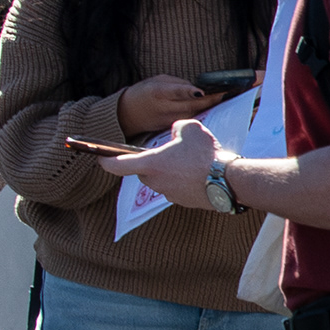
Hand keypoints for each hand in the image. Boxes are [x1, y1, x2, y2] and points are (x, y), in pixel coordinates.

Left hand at [99, 118, 223, 209]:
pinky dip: (185, 180)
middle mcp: (156, 182)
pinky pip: (179, 188)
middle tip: (171, 151)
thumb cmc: (205, 154)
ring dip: (171, 171)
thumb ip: (176, 128)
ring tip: (192, 161)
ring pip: (163, 180)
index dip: (106, 161)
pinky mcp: (185, 202)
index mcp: (150, 164)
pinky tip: (202, 172)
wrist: (229, 181)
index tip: (100, 158)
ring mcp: (170, 194)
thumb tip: (176, 134)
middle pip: (144, 171)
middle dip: (153, 162)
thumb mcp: (189, 128)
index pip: (117, 165)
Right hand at [116, 75, 213, 137]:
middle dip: (208, 99)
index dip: (189, 91)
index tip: (202, 90)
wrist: (127, 114)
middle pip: (190, 104)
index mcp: (157, 92)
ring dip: (207, 106)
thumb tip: (198, 90)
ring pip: (192, 113)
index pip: (175, 91)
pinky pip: (188, 119)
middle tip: (223, 92)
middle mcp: (162, 108)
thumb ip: (177, 84)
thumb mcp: (157, 81)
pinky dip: (199, 113)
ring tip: (220, 97)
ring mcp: (166, 120)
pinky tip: (209, 107)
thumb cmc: (144, 93)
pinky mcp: (169, 128)